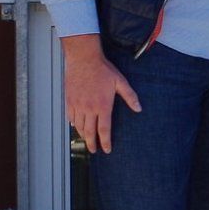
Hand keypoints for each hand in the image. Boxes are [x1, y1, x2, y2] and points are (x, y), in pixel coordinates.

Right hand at [62, 36, 140, 154]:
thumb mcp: (120, 82)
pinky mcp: (69, 100)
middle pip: (89, 132)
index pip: (104, 130)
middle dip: (92, 144)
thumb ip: (130, 96)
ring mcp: (77, 104)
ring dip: (83, 135)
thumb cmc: (103, 70)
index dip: (105, 142)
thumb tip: (139, 109)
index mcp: (103, 106)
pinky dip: (74, 125)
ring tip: (87, 140)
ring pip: (79, 126)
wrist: (83, 58)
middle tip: (94, 150)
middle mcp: (89, 108)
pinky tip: (77, 127)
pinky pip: (71, 117)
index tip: (107, 150)